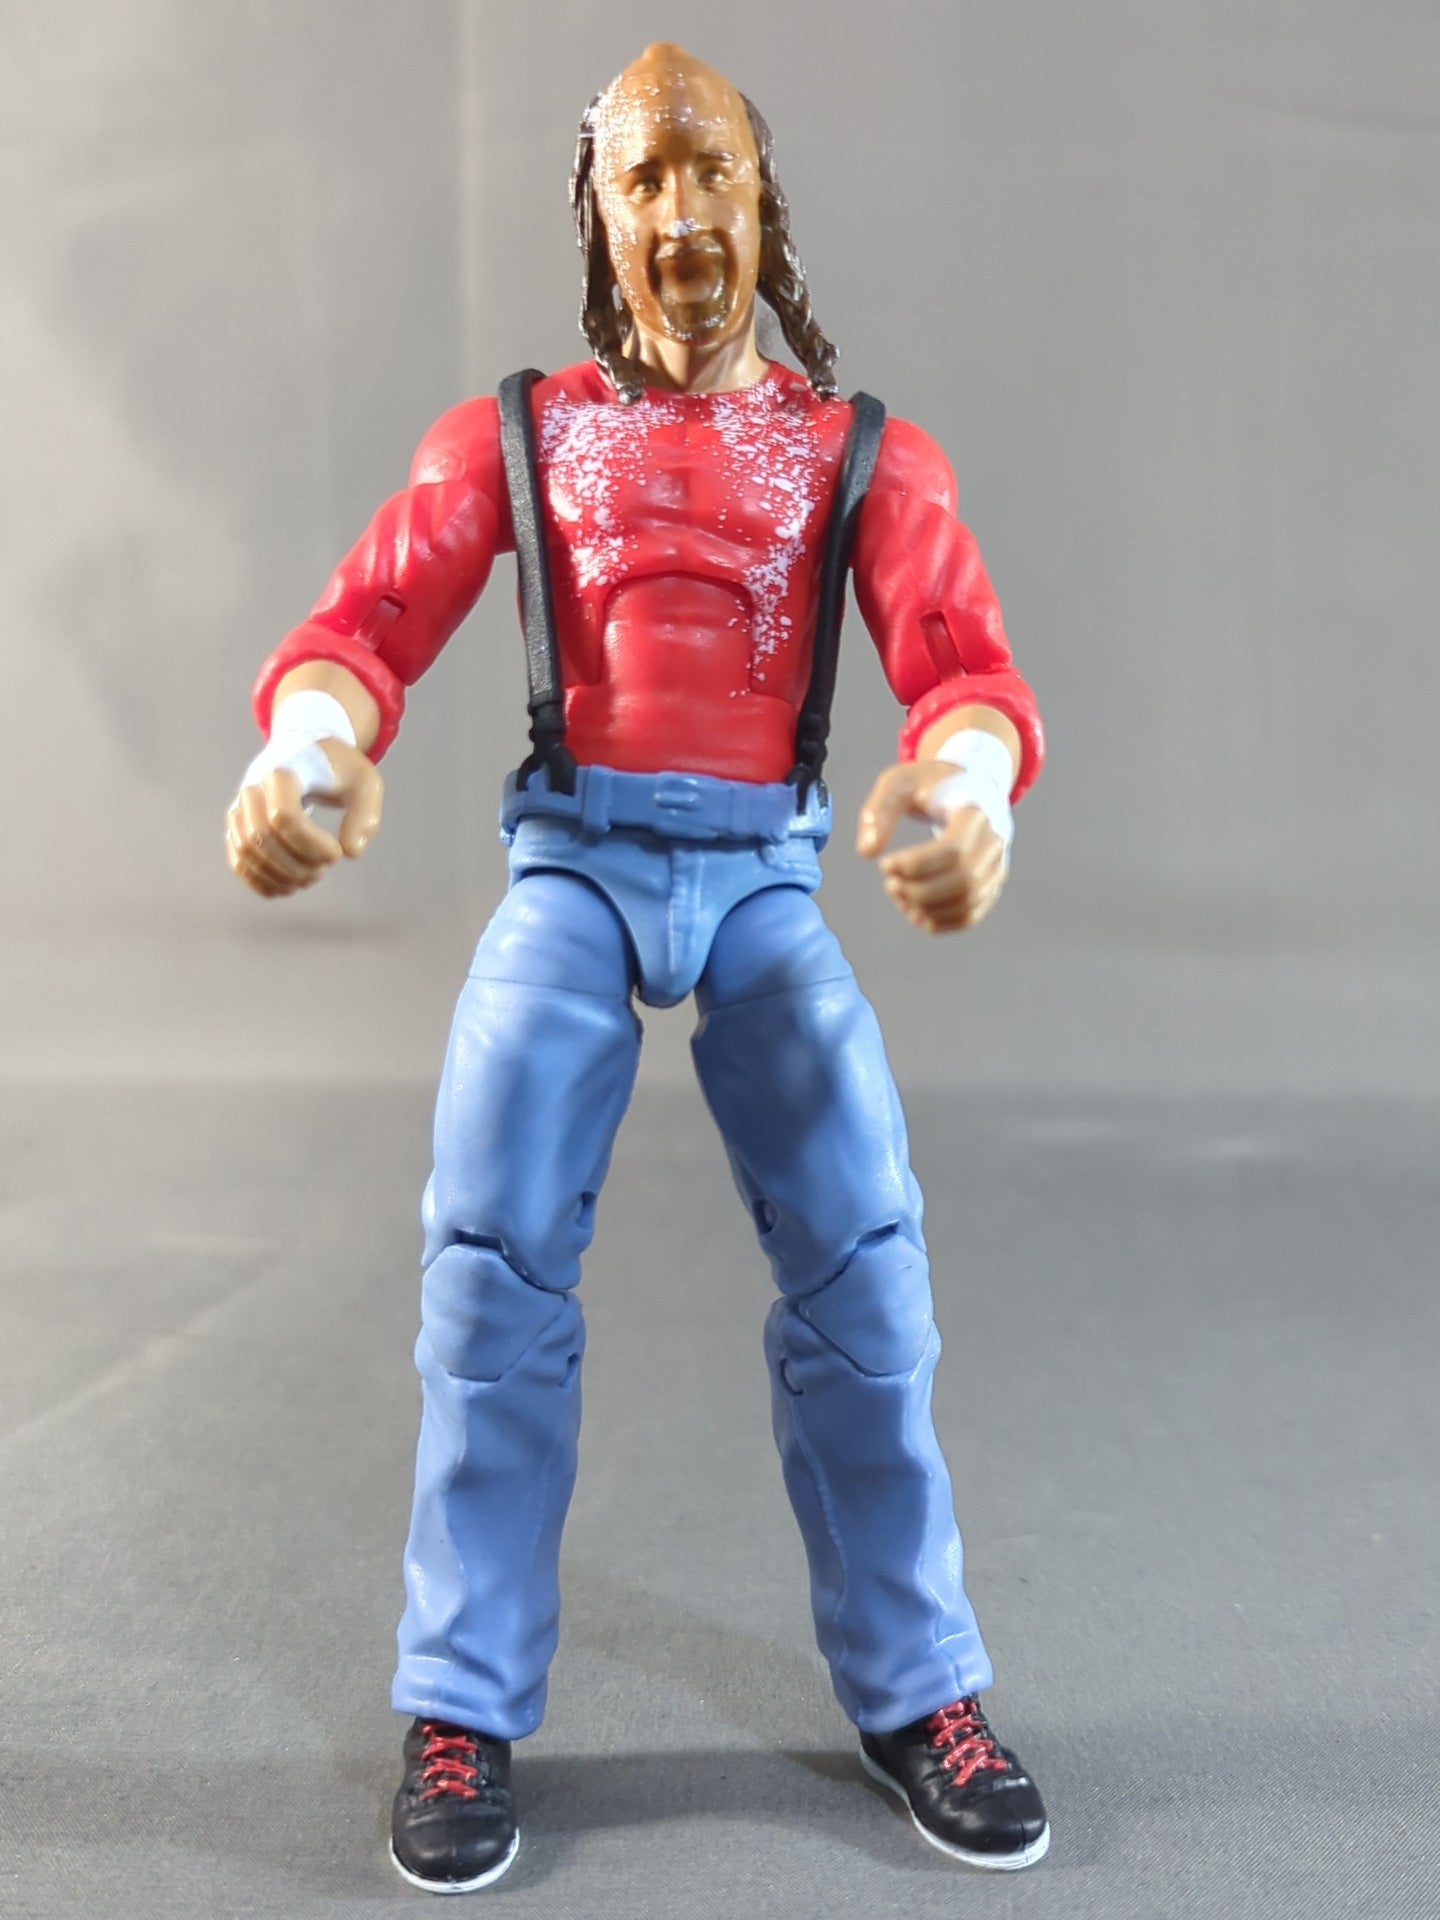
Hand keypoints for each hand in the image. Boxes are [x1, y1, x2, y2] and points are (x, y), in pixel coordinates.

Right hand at [225, 739, 383, 898]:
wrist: (304, 750)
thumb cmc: (337, 768)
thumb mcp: (365, 782)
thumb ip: (366, 816)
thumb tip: (350, 852)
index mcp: (283, 771)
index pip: (283, 817)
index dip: (311, 845)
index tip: (337, 853)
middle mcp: (253, 787)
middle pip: (261, 837)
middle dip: (296, 864)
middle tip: (324, 869)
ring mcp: (240, 807)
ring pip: (246, 852)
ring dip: (280, 876)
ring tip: (311, 878)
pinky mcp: (237, 826)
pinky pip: (238, 861)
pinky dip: (261, 882)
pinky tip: (289, 887)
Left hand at [857, 759, 1007, 934]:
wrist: (969, 787)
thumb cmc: (930, 785)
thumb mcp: (899, 783)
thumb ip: (879, 812)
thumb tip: (868, 851)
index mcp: (975, 809)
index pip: (954, 849)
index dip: (916, 866)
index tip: (885, 865)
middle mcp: (994, 839)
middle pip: (964, 880)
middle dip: (920, 891)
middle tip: (890, 885)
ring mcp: (997, 864)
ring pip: (969, 902)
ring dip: (928, 909)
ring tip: (898, 896)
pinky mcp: (991, 884)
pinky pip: (971, 915)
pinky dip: (941, 922)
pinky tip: (914, 913)